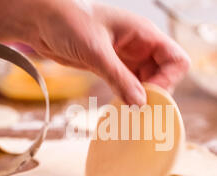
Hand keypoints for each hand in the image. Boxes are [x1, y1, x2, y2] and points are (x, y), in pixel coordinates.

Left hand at [28, 1, 189, 104]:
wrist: (40, 20)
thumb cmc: (68, 21)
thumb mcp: (96, 51)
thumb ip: (119, 77)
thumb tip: (140, 103)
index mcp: (143, 34)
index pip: (176, 59)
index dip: (169, 80)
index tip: (149, 96)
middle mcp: (139, 46)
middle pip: (164, 75)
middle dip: (156, 93)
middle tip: (139, 111)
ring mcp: (126, 57)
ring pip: (147, 82)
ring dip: (142, 99)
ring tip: (130, 114)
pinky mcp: (112, 67)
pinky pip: (129, 86)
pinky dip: (128, 98)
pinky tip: (120, 108)